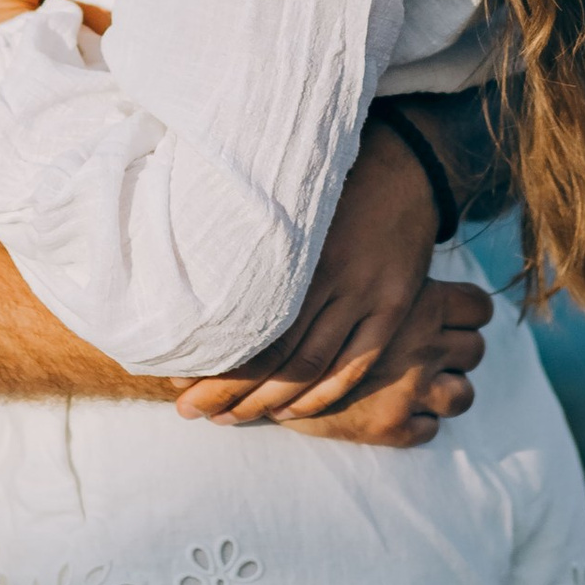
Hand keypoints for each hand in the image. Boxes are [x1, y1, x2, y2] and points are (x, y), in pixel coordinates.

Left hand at [173, 111, 446, 426]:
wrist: (406, 165)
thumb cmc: (331, 184)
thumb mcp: (287, 203)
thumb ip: (250, 243)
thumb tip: (191, 275)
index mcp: (294, 249)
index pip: (246, 322)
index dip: (213, 357)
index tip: (177, 379)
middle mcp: (329, 275)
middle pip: (273, 352)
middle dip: (229, 389)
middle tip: (192, 411)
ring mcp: (366, 293)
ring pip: (311, 365)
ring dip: (269, 401)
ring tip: (232, 419)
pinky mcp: (394, 305)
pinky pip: (356, 363)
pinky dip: (322, 394)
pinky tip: (292, 411)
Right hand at [239, 275, 491, 448]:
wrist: (257, 358)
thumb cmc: (305, 293)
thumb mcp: (346, 274)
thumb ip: (381, 283)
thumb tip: (409, 273)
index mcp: (415, 300)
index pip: (478, 309)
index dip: (471, 314)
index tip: (455, 317)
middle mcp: (420, 343)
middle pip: (474, 350)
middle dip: (459, 352)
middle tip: (435, 351)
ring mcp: (408, 387)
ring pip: (462, 395)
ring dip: (448, 391)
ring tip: (424, 384)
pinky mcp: (390, 427)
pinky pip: (429, 430)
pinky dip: (420, 424)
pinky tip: (398, 411)